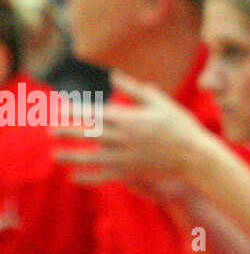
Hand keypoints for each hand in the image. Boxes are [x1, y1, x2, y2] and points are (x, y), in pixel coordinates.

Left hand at [54, 72, 205, 198]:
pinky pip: (102, 176)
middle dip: (68, 132)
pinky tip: (74, 177)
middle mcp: (123, 138)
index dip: (76, 112)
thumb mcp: (160, 102)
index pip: (95, 114)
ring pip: (90, 158)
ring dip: (71, 157)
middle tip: (51, 131)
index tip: (61, 110)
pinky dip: (87, 178)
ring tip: (56, 155)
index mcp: (129, 119)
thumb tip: (114, 75)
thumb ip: (134, 89)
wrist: (194, 155)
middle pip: (88, 135)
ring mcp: (124, 157)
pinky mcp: (129, 172)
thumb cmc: (180, 125)